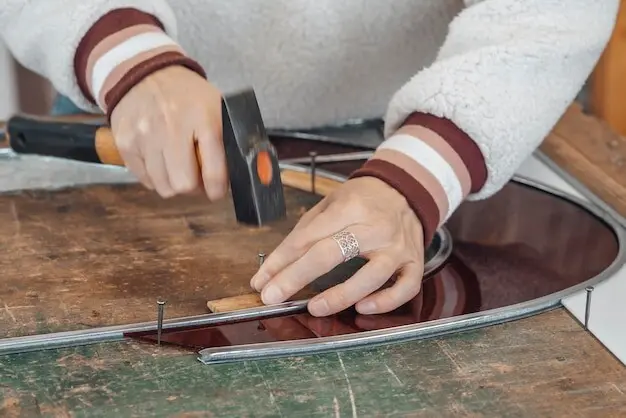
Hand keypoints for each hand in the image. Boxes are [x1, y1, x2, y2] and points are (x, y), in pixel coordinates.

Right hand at [110, 66, 225, 199]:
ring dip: (174, 183)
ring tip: (178, 166)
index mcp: (204, 119)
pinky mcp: (126, 143)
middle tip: (196, 178)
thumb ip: (229, 140)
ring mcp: (145, 136)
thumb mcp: (216, 107)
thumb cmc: (187, 95)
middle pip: (185, 185)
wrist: (144, 72)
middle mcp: (172, 127)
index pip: (214, 173)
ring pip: (164, 187)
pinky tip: (161, 159)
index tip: (217, 190)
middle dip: (194, 188)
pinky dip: (156, 176)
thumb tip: (248, 173)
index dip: (217, 189)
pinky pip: (145, 179)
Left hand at [250, 177, 425, 316]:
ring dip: (341, 295)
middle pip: (332, 253)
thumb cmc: (362, 200)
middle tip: (272, 296)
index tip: (261, 281)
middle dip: (297, 277)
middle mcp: (374, 227)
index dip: (281, 261)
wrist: (405, 189)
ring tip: (315, 308)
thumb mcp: (329, 204)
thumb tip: (273, 269)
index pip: (308, 237)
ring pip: (371, 275)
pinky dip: (386, 302)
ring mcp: (397, 247)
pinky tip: (363, 309)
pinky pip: (405, 288)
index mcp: (350, 207)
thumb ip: (304, 234)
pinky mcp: (414, 262)